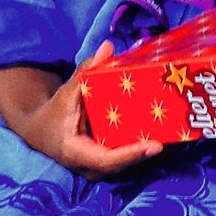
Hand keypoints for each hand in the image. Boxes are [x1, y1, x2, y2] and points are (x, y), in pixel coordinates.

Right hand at [0, 44, 165, 175]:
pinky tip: (164, 130)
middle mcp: (90, 167)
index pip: (107, 160)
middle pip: (123, 164)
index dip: (131, 154)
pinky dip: (142, 145)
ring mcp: (100, 167)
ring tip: (175, 131)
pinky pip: (127, 156)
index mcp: (77, 153)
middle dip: (147, 151)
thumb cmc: (54, 113)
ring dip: (149, 150)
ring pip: (128, 163)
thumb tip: (108, 47)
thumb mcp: (66, 93)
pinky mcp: (108, 161)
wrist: (40, 131)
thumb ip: (85, 72)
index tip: (155, 146)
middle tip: (174, 135)